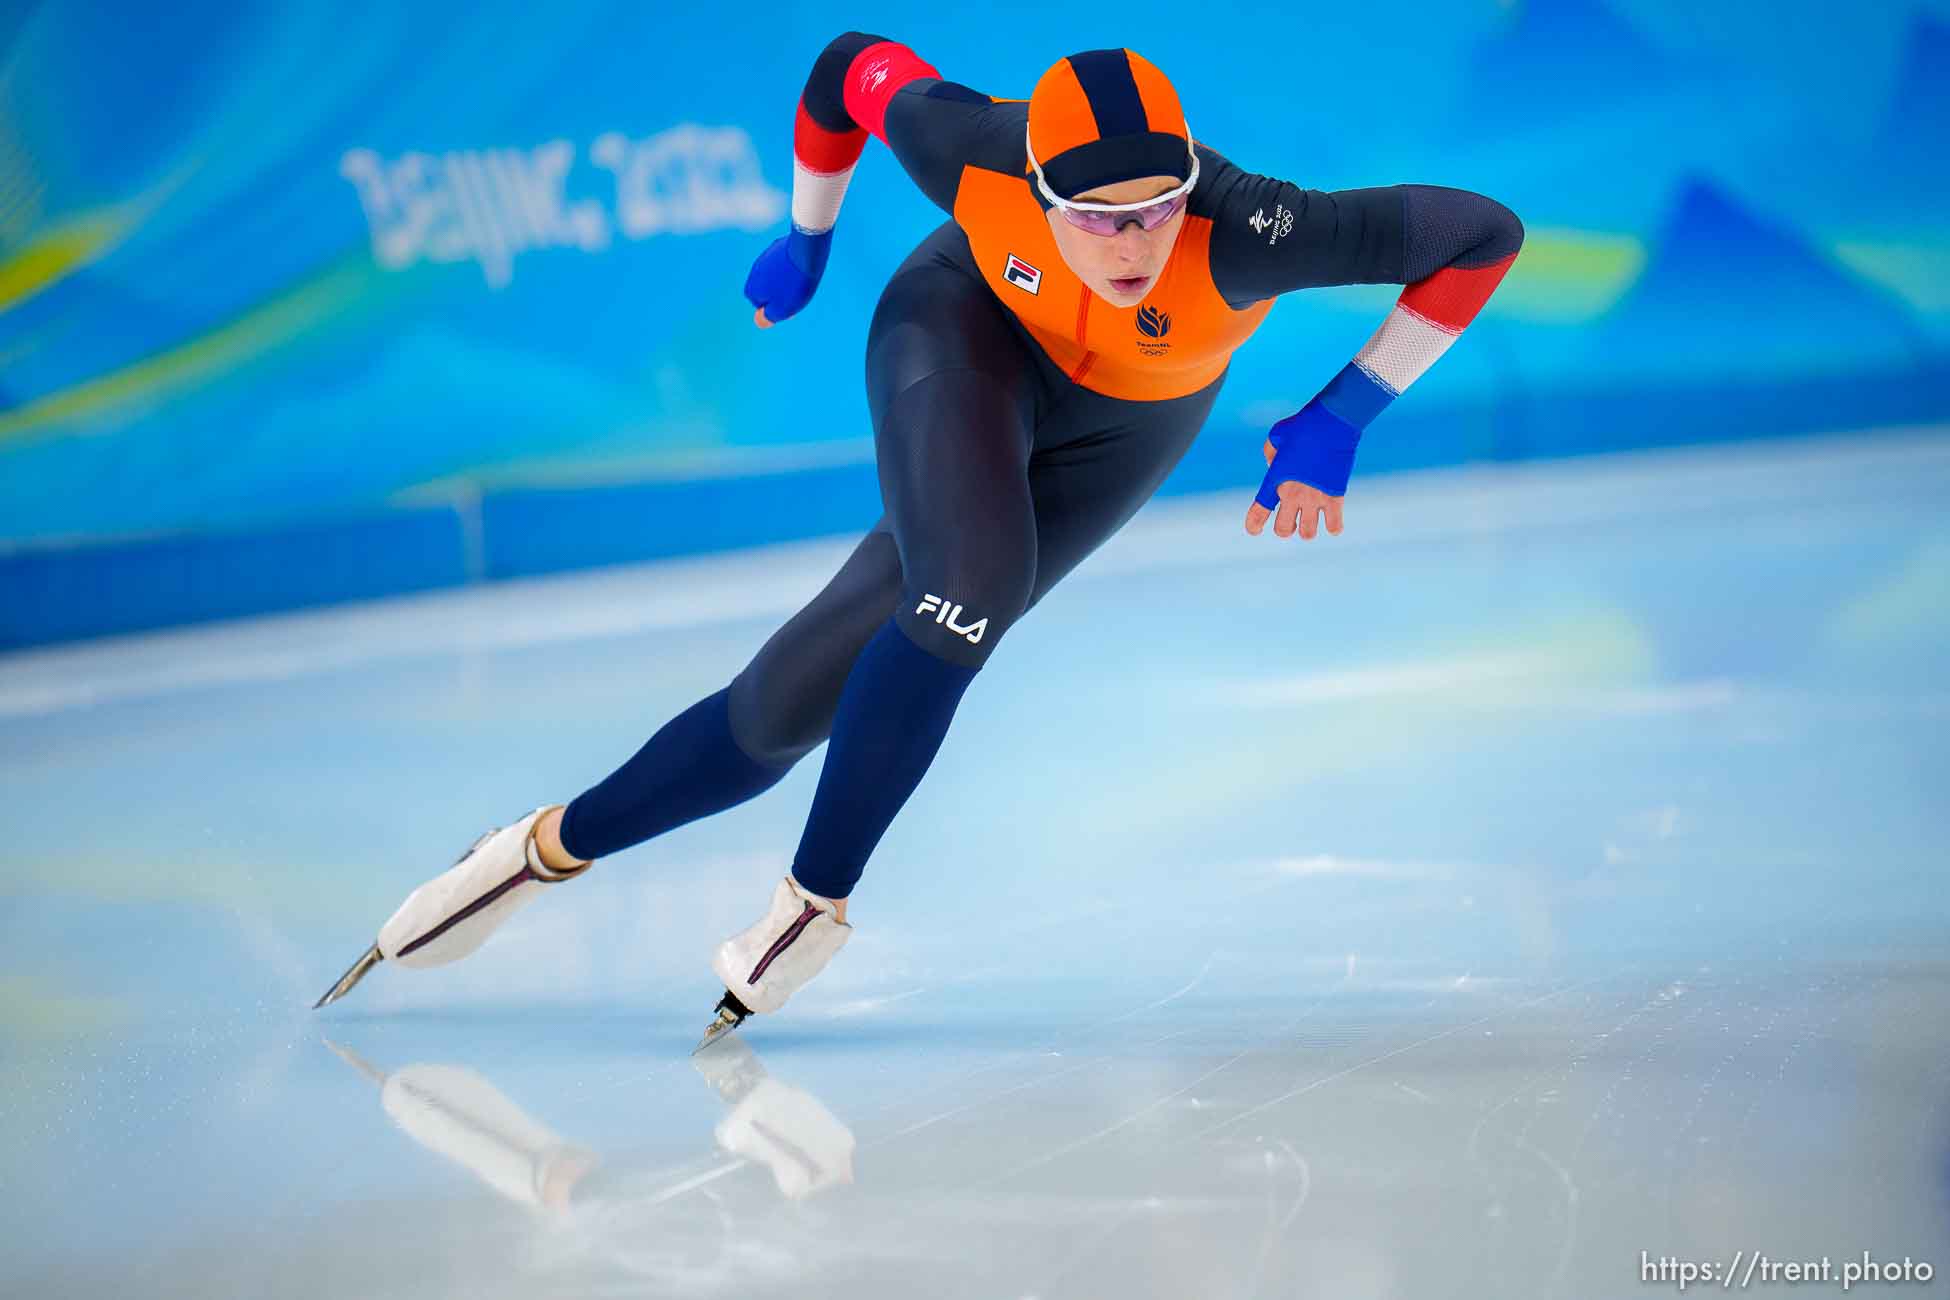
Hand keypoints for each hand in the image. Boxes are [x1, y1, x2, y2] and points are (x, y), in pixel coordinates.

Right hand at [743, 228, 831, 327]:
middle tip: (796, 295)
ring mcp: (765, 257)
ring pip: (774, 274)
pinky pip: (782, 262)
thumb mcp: (782, 308)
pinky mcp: (777, 246)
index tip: (789, 307)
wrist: (805, 251)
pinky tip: (801, 267)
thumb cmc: (793, 284)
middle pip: (767, 289)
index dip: (774, 308)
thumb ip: (769, 317)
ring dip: (785, 279)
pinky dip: (790, 267)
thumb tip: (760, 321)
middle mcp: (754, 272)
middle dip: (780, 293)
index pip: (759, 304)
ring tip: (800, 281)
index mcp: (752, 288)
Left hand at [1244, 397, 1358, 539]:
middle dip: (1285, 528)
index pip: (1259, 510)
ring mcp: (1315, 496)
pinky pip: (1334, 525)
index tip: (1254, 530)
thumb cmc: (1304, 424)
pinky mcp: (1336, 496)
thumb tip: (1274, 466)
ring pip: (1308, 533)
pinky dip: (1333, 527)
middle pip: (1283, 529)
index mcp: (1276, 479)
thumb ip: (1271, 454)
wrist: (1332, 420)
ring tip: (1312, 519)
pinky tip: (1332, 522)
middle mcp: (1292, 493)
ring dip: (1308, 530)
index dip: (1254, 524)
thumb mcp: (1277, 435)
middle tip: (1292, 520)